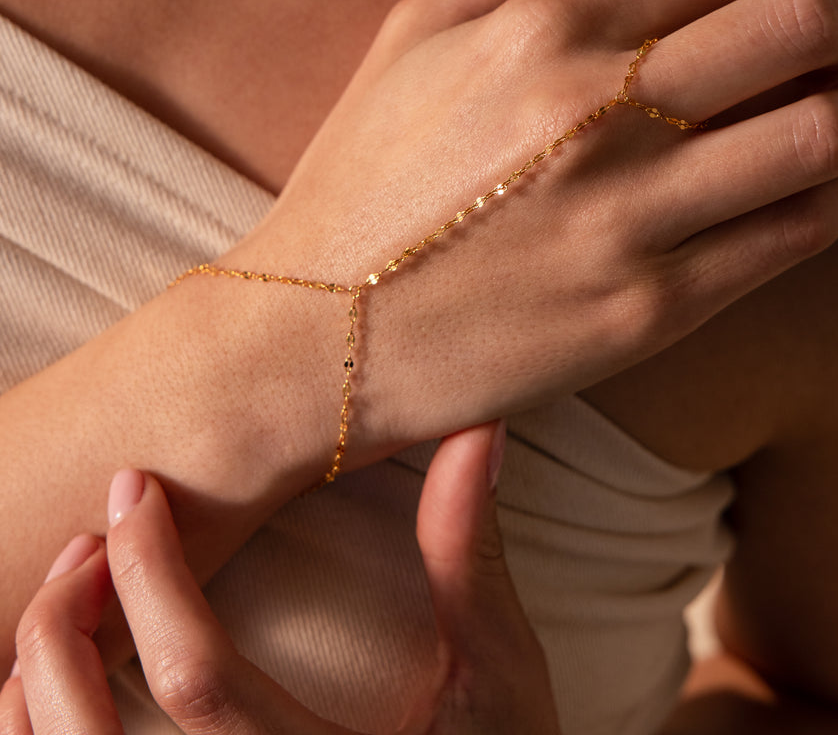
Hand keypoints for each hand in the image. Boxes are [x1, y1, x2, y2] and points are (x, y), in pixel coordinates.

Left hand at [0, 424, 560, 734]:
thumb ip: (468, 553)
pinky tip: (59, 671)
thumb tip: (476, 429)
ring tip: (70, 588)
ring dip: (38, 678)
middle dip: (66, 622)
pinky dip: (41, 729)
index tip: (139, 488)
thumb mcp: (496, 668)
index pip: (198, 681)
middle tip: (92, 532)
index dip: (153, 572)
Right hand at [226, 0, 837, 470]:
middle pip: (807, 24)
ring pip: (825, 133)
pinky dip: (837, 196)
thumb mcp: (413, 31)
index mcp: (543, 32)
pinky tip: (811, 187)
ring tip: (832, 112)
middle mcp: (597, 116)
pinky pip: (796, 236)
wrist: (327, 334)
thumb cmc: (365, 177)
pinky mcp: (650, 312)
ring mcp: (630, 221)